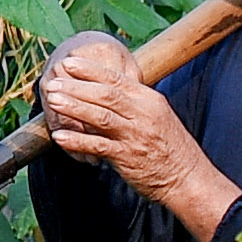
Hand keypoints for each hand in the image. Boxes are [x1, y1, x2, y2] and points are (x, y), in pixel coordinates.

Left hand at [40, 36, 233, 237]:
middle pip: (105, 95)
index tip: (69, 62)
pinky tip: (59, 137)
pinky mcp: (128, 158)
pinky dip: (78, 140)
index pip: (116, 79)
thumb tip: (104, 90)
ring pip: (100, 117)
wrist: (188, 178)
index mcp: (149, 100)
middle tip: (52, 82)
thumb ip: (132, 103)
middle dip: (76, 87)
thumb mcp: (156, 116)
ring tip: (52, 101)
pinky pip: (99, 146)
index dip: (90, 70)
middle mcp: (143, 114)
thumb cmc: (169, 146)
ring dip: (74, 108)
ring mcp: (135, 136)